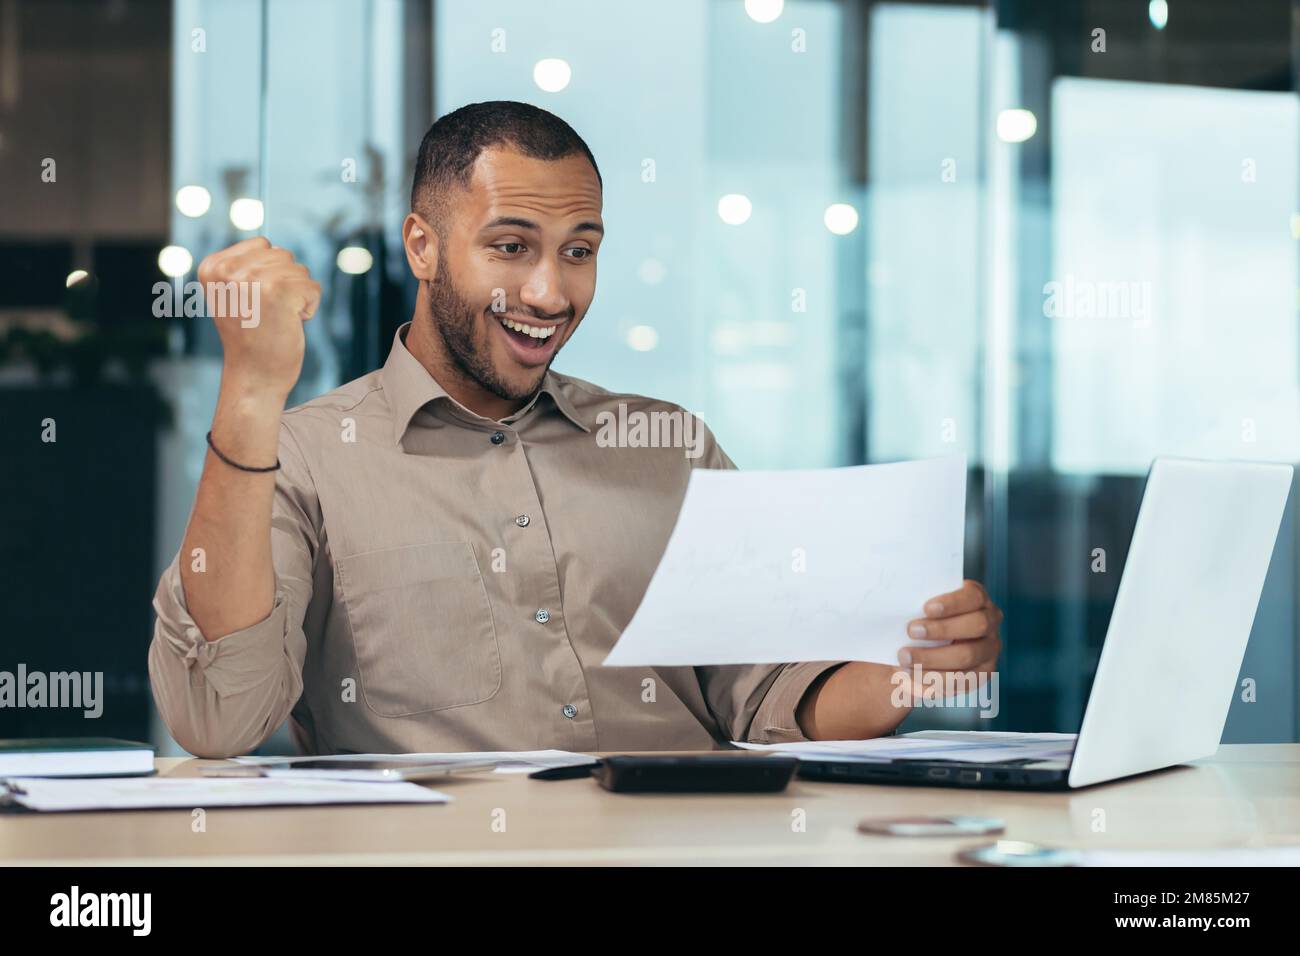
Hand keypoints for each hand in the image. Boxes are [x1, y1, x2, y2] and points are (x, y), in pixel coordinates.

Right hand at [198, 236, 320, 401]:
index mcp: (213, 266)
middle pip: (283, 255)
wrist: (254, 376)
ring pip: (300, 271)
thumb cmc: (250, 337)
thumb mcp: (236, 295)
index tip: (252, 302)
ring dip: (297, 297)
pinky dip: (309, 308)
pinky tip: (288, 325)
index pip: (263, 245)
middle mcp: (228, 270)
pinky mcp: (280, 291)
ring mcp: (254, 279)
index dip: (269, 274)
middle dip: (285, 284)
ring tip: (275, 319)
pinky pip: (313, 288)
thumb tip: (272, 246)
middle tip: (266, 314)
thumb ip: (246, 266)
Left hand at [896, 579, 1001, 701]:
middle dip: (942, 629)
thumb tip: (899, 604)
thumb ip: (916, 604)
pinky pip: (962, 679)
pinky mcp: (982, 674)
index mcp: (977, 598)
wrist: (918, 649)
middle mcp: (990, 622)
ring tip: (904, 658)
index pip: (974, 596)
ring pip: (967, 655)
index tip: (926, 608)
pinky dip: (935, 678)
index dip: (953, 603)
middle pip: (977, 625)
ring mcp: (989, 650)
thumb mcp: (919, 608)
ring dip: (933, 658)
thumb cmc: (919, 620)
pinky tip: (914, 675)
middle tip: (911, 631)